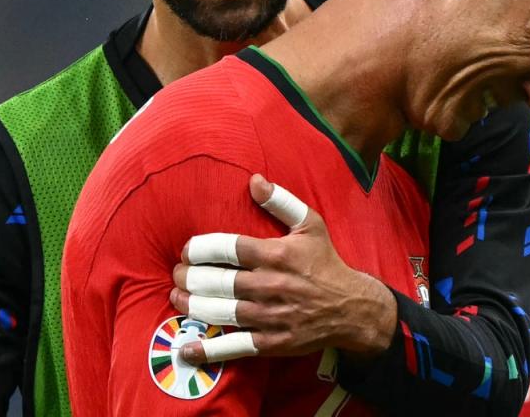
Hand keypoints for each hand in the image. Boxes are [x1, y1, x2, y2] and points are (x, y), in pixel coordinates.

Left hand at [170, 174, 397, 364]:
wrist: (352, 307)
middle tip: (178, 273)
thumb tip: (254, 180)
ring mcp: (269, 316)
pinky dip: (208, 349)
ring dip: (191, 305)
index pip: (227, 248)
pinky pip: (234, 346)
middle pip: (217, 281)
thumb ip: (281, 201)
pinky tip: (186, 348)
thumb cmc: (325, 262)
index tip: (187, 250)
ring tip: (177, 296)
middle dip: (189, 277)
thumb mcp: (311, 224)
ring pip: (219, 312)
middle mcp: (270, 285)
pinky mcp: (271, 342)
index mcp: (276, 254)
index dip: (199, 248)